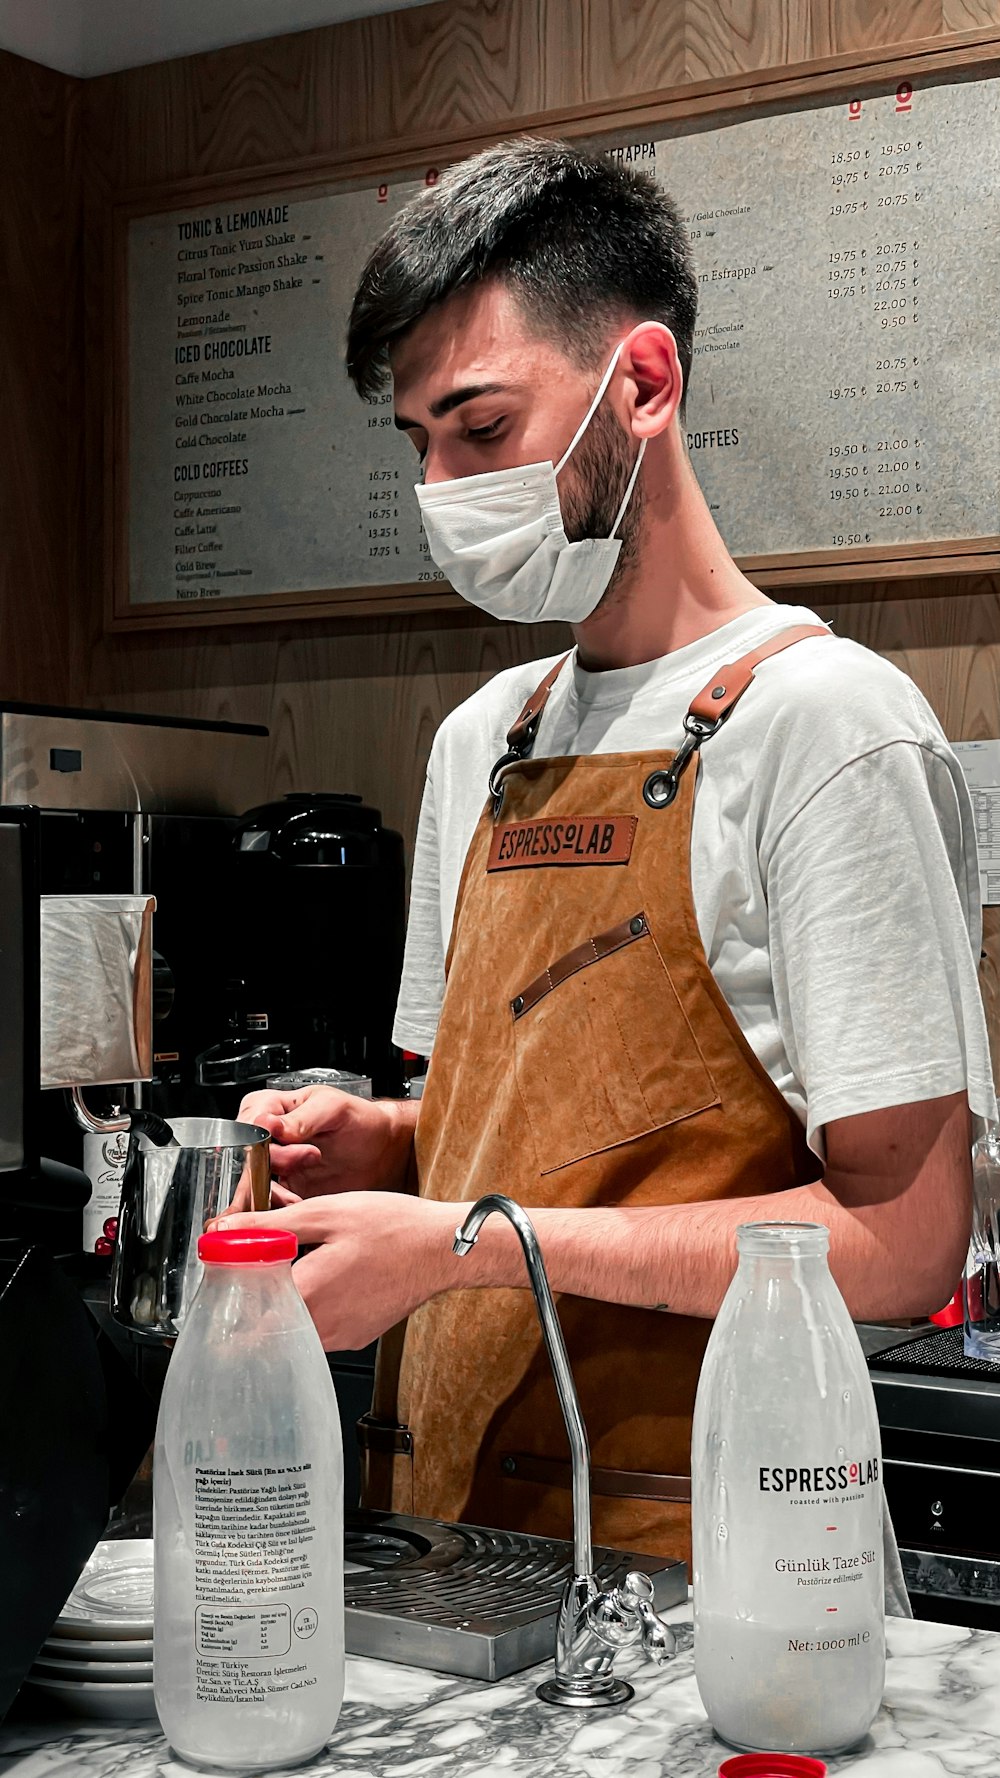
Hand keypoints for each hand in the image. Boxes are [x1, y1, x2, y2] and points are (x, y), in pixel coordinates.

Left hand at [213, 1193, 459, 1349]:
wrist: (442, 1250)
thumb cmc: (394, 1228)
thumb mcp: (328, 1213)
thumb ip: (273, 1225)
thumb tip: (227, 1230)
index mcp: (308, 1293)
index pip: (248, 1320)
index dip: (230, 1306)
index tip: (222, 1290)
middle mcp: (323, 1325)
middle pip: (268, 1329)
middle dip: (257, 1303)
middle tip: (256, 1274)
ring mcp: (342, 1336)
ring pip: (294, 1331)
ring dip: (285, 1308)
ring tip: (294, 1272)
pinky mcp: (358, 1336)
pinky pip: (321, 1331)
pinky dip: (314, 1311)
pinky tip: (327, 1281)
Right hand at [231, 1085, 415, 1211]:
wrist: (379, 1151)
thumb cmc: (359, 1121)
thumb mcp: (333, 1109)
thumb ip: (301, 1118)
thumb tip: (268, 1125)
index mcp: (270, 1106)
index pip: (249, 1127)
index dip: (269, 1143)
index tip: (302, 1148)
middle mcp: (265, 1135)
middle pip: (246, 1159)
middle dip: (272, 1170)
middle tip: (309, 1162)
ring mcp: (270, 1164)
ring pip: (251, 1185)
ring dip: (274, 1194)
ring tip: (300, 1193)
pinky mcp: (280, 1189)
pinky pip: (265, 1203)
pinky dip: (277, 1209)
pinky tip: (297, 1205)